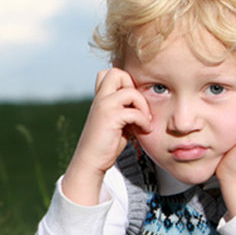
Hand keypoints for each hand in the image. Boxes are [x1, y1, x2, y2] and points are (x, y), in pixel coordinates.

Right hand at [62, 68, 151, 205]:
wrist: (91, 162)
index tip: (133, 104)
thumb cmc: (106, 144)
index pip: (111, 72)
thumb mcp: (117, 122)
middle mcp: (100, 98)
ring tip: (144, 121)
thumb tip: (144, 102)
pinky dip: (143, 121)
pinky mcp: (110, 118)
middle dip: (133, 87)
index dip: (126, 83)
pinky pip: (135, 112)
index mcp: (101, 97)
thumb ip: (125, 108)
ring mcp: (104, 106)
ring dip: (142, 106)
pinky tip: (143, 130)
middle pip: (117, 72)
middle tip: (138, 107)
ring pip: (130, 91)